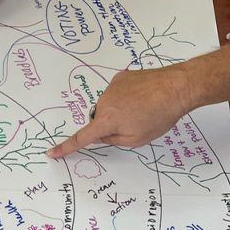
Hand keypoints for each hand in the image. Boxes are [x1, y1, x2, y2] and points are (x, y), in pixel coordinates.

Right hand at [46, 66, 192, 158]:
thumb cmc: (160, 115)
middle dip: (110, 125)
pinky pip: (116, 92)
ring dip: (119, 110)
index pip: (81, 138)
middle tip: (134, 124)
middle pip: (98, 120)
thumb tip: (100, 135)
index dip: (65, 147)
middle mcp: (104, 102)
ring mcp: (112, 87)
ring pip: (108, 106)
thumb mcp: (136, 139)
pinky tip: (142, 97)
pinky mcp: (120, 77)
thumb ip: (113, 140)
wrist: (177, 87)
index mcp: (107, 120)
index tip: (51, 152)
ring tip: (143, 108)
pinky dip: (125, 97)